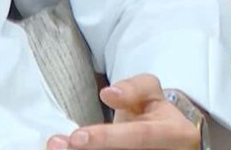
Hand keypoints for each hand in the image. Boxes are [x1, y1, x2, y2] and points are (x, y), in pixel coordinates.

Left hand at [46, 74, 199, 149]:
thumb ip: (134, 88)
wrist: (171, 139)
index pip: (138, 137)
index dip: (107, 138)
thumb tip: (109, 94)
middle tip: (58, 145)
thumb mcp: (152, 92)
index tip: (77, 137)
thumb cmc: (156, 113)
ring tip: (57, 147)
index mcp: (173, 133)